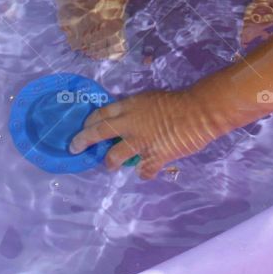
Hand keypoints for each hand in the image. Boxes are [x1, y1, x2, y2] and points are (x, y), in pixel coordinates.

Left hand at [68, 86, 230, 180]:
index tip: (83, 127)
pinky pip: (143, 171)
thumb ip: (137, 111)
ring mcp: (140, 142)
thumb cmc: (178, 101)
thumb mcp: (151, 99)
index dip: (89, 122)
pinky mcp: (153, 157)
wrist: (198, 111)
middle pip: (98, 132)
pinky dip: (144, 173)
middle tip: (74, 148)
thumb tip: (129, 122)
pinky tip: (145, 172)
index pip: (101, 113)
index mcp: (130, 106)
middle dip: (82, 141)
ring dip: (110, 163)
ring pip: (114, 157)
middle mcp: (129, 124)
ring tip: (111, 166)